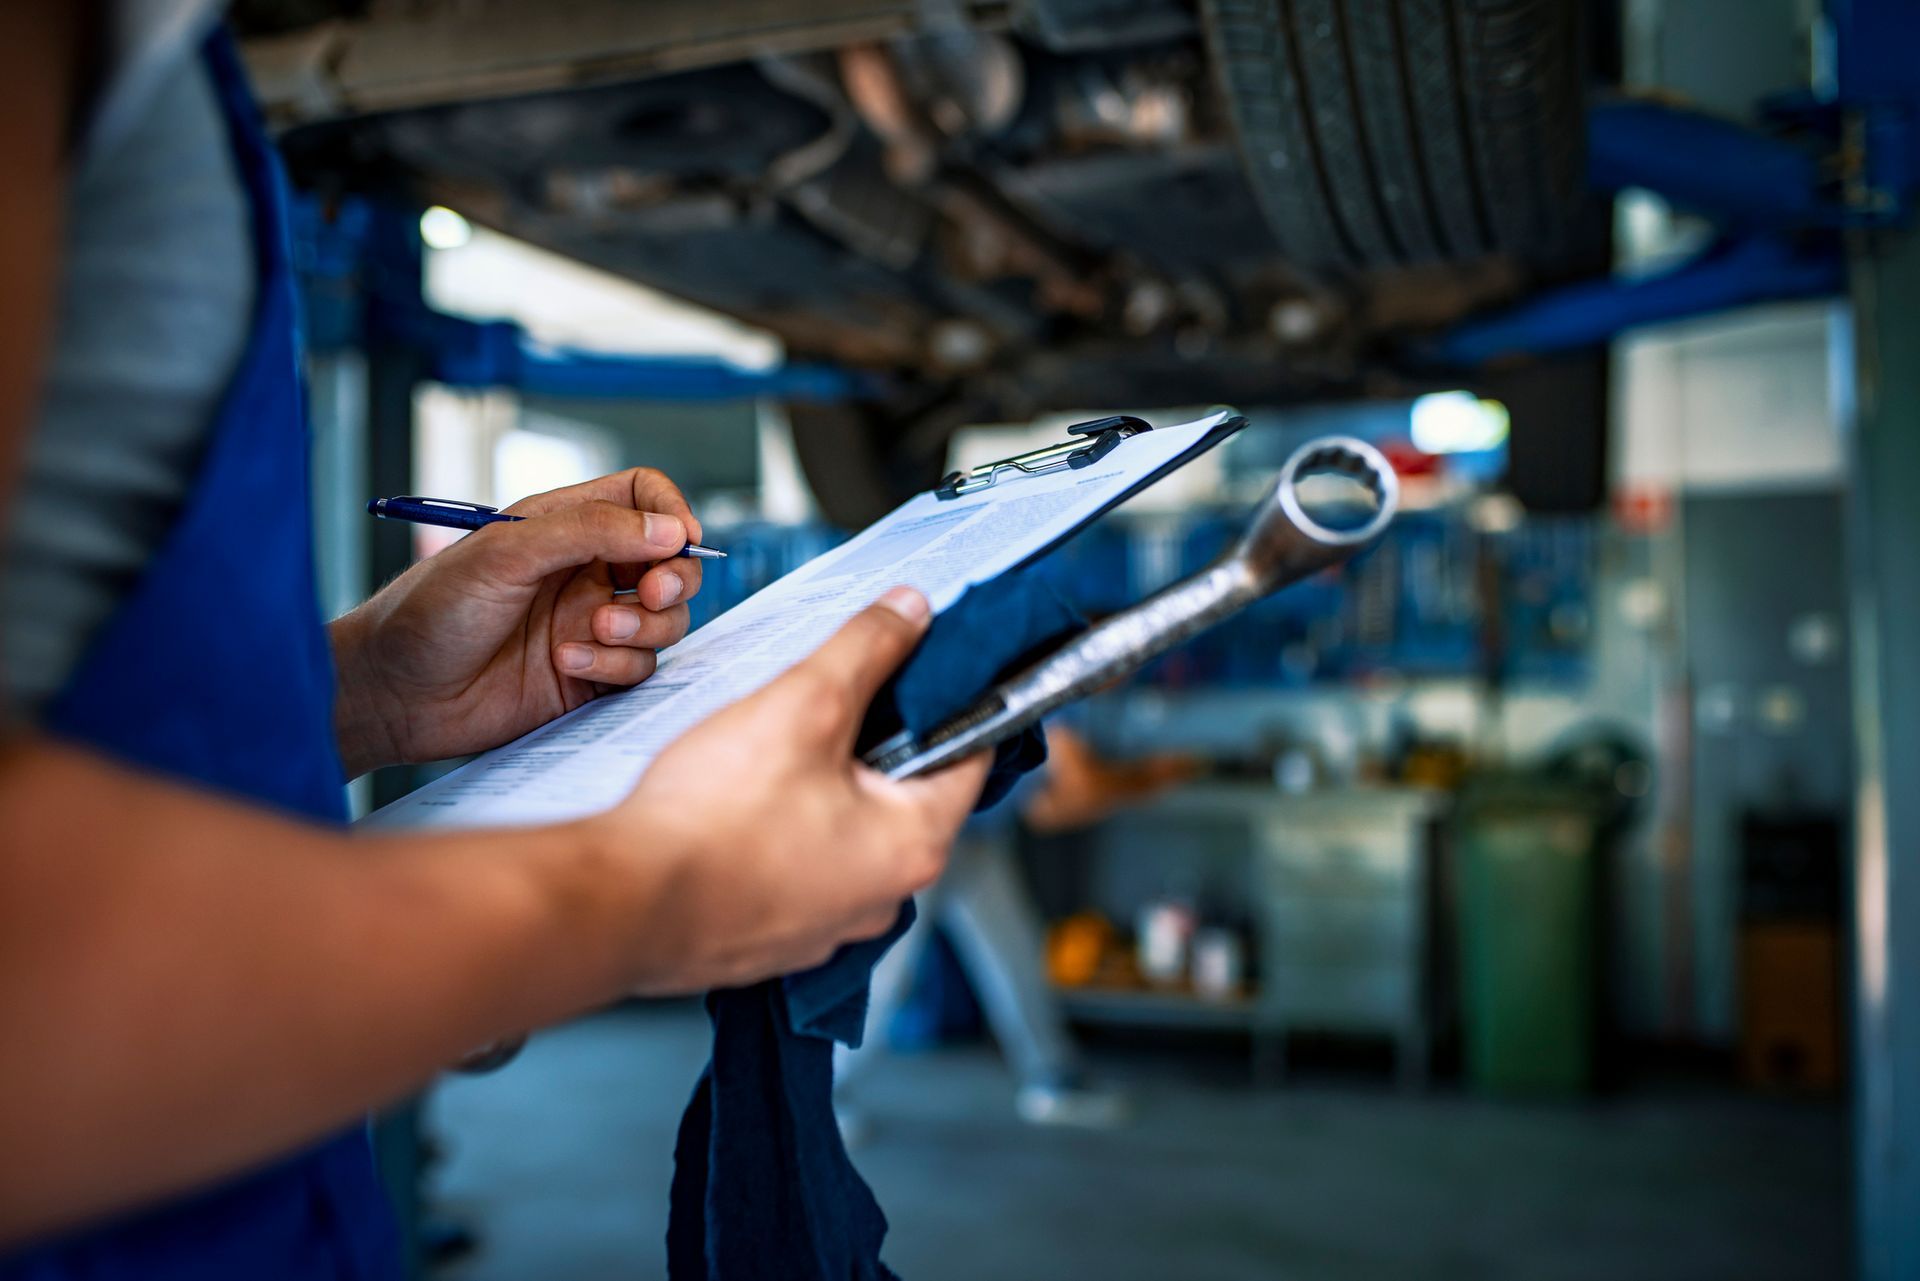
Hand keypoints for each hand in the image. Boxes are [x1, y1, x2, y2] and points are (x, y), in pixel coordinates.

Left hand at [331, 469, 704, 774]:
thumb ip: (592, 531)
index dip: (671, 512)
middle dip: (675, 578)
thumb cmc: (430, 611)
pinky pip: (639, 668)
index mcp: (565, 525)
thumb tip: (670, 529)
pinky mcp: (590, 676)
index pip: (642, 498)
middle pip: (670, 562)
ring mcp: (590, 625)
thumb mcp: (507, 552)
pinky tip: (564, 663)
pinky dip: (615, 665)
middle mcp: (585, 572)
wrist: (394, 693)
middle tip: (653, 593)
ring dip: (643, 626)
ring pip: (664, 620)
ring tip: (595, 633)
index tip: (681, 539)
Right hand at [589, 587, 990, 993]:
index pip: (969, 755)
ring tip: (772, 748)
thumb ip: (866, 650)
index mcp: (913, 846)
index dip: (952, 697)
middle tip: (828, 695)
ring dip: (819, 785)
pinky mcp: (775, 936)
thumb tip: (912, 612)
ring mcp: (828, 925)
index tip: (928, 662)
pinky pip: (797, 866)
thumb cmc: (711, 818)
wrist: (620, 903)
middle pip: (904, 791)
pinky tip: (739, 801)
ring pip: (845, 829)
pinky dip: (779, 831)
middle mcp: (883, 898)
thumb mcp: (801, 704)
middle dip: (871, 737)